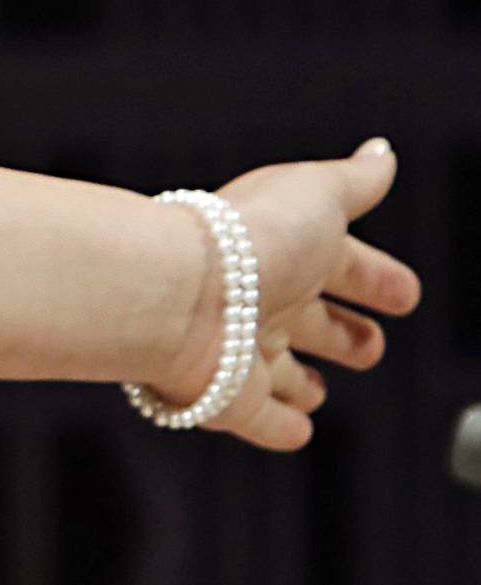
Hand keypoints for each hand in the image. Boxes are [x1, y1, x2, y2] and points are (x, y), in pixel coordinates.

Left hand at [168, 140, 422, 449]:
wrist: (179, 294)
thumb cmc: (249, 241)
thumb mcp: (317, 194)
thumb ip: (354, 179)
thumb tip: (381, 152)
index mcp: (288, 252)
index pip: (344, 267)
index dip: (377, 280)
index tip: (406, 294)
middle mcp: (261, 302)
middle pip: (311, 323)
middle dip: (344, 336)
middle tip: (370, 347)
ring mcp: (242, 352)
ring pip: (280, 374)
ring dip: (302, 385)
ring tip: (318, 392)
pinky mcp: (229, 400)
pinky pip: (259, 418)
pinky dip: (281, 427)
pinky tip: (298, 431)